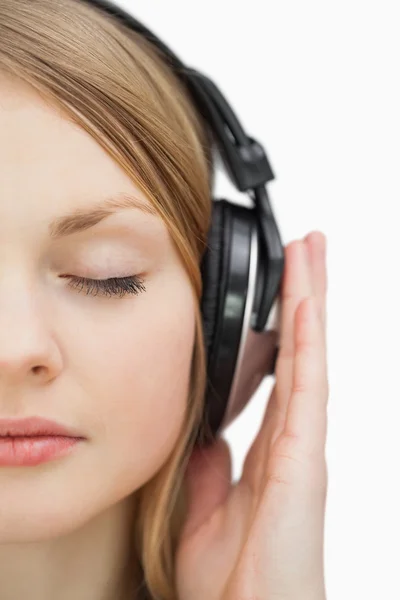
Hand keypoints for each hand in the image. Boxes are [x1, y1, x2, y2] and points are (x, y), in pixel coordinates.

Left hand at [175, 232, 328, 599]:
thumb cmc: (235, 577)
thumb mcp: (204, 507)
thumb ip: (208, 466)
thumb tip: (203, 432)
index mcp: (271, 447)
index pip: (280, 369)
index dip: (284, 326)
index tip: (282, 287)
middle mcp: (293, 436)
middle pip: (301, 349)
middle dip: (305, 295)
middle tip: (307, 248)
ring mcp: (303, 442)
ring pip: (310, 354)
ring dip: (310, 301)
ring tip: (312, 252)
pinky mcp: (304, 455)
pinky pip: (306, 386)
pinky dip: (307, 342)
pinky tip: (306, 304)